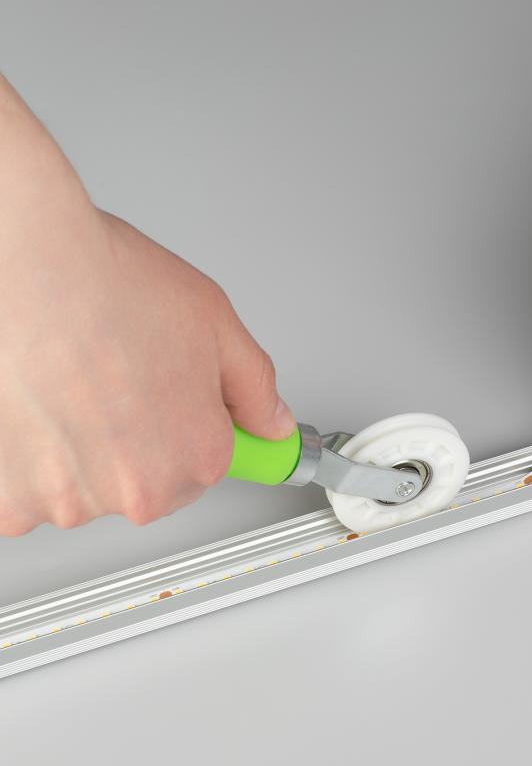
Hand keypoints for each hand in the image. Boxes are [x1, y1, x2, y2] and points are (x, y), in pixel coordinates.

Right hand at [0, 76, 295, 534]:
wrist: (27, 264)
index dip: (191, 423)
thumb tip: (272, 422)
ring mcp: (69, 501)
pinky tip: (37, 407)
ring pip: (87, 487)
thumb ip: (254, 388)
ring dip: (81, 451)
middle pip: (149, 484)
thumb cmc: (110, 286)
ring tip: (71, 386)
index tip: (172, 404)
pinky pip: (30, 493)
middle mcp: (138, 493)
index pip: (209, 464)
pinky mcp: (10, 499)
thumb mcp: (216, 326)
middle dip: (139, 442)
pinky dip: (31, 459)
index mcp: (197, 457)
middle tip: (117, 380)